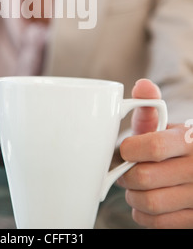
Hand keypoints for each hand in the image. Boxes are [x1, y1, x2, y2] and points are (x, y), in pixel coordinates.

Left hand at [117, 78, 192, 228]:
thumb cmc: (175, 145)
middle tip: (123, 170)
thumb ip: (150, 108)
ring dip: (132, 196)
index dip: (130, 150)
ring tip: (133, 186)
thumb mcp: (166, 125)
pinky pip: (158, 223)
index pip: (154, 147)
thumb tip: (143, 85)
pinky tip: (143, 201)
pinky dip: (142, 215)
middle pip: (145, 177)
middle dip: (125, 174)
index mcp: (191, 141)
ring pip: (149, 203)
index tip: (125, 150)